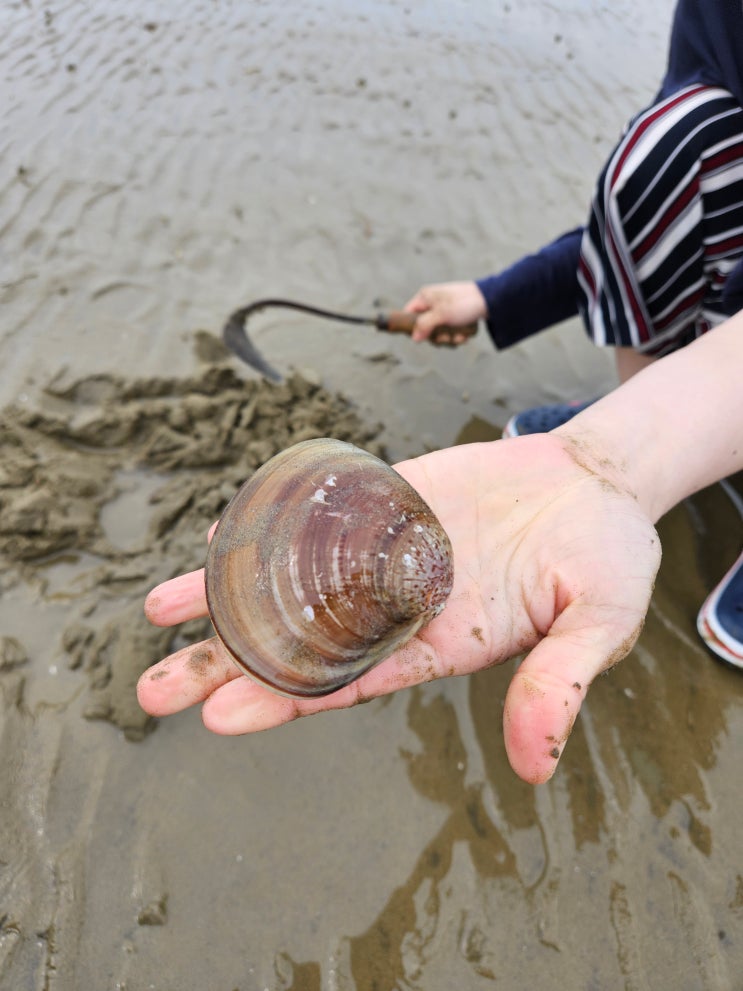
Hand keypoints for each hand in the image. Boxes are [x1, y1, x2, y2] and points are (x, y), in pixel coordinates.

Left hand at [137, 434, 659, 783]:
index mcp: (444, 642)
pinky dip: (269, 528)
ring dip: (230, 599)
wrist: (594, 481)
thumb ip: (561, 681)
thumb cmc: (606, 554)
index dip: (289, 698)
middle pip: (305, 644)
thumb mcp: (601, 619)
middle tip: (155, 692)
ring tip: (156, 615)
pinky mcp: (387, 500)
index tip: (222, 717)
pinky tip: (214, 541)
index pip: (353, 679)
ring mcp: (388, 550)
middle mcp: (402, 605)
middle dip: (232, 666)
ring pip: (299, 581)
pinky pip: (318, 518)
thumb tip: (533, 767)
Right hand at [404, 281, 486, 342]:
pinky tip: (465, 336)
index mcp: (425, 298)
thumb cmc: (464, 303)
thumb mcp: (442, 314)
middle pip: (424, 329)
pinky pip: (450, 333)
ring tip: (459, 336)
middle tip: (446, 337)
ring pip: (438, 333)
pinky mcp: (454, 319)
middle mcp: (432, 305)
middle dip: (437, 337)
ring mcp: (444, 313)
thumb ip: (425, 325)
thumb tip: (414, 338)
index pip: (408, 314)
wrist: (490, 301)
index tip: (422, 337)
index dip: (412, 328)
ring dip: (449, 339)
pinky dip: (457, 336)